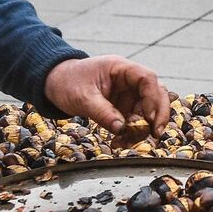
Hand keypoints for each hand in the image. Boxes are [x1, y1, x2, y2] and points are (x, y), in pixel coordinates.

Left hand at [44, 55, 169, 136]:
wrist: (55, 84)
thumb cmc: (67, 82)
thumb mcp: (82, 97)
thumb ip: (102, 112)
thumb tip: (122, 129)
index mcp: (120, 68)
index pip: (147, 78)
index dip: (153, 98)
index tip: (150, 118)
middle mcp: (128, 80)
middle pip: (156, 94)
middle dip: (158, 115)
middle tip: (155, 134)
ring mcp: (126, 94)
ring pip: (147, 111)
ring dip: (142, 128)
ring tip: (126, 143)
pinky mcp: (122, 107)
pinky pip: (134, 121)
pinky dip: (131, 133)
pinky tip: (120, 142)